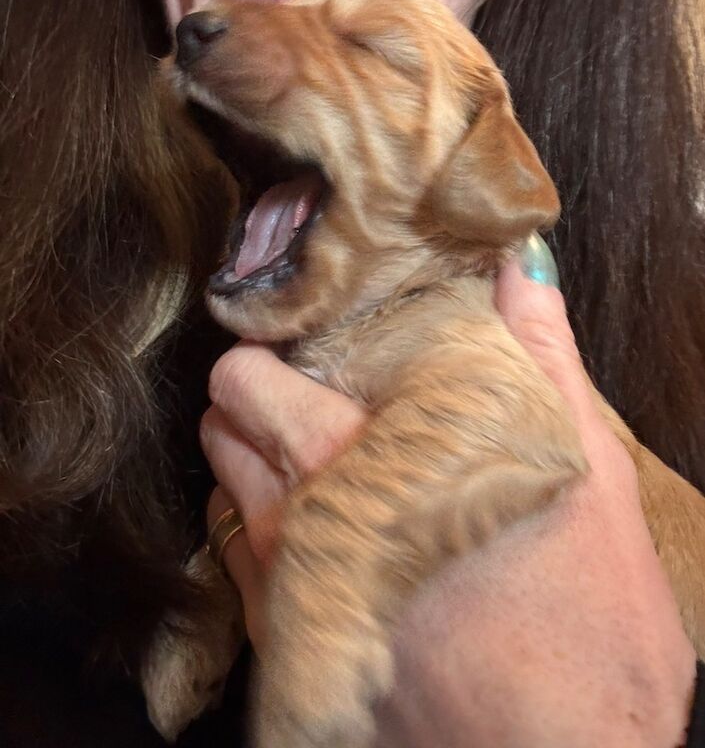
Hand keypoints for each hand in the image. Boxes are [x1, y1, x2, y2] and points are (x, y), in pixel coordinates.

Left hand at [203, 237, 694, 744]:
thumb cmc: (585, 612)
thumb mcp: (576, 461)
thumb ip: (536, 350)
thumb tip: (517, 266)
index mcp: (355, 458)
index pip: (245, 375)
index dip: (277, 349)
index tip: (309, 342)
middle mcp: (296, 521)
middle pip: (223, 421)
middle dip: (263, 397)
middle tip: (324, 394)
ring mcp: (282, 587)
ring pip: (223, 485)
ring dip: (260, 461)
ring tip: (331, 460)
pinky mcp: (286, 642)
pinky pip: (236, 556)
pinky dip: (266, 525)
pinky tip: (332, 528)